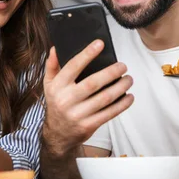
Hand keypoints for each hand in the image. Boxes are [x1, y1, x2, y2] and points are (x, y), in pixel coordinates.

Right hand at [42, 40, 133, 156]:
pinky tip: (129, 97)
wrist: (58, 134)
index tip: (100, 44)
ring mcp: (78, 114)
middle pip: (93, 83)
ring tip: (129, 79)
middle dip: (111, 73)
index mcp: (57, 87)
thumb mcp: (49, 85)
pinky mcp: (89, 125)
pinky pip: (109, 113)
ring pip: (104, 98)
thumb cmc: (57, 104)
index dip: (87, 54)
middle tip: (123, 66)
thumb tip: (56, 48)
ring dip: (120, 87)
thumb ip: (52, 66)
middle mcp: (66, 100)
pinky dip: (122, 104)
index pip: (72, 67)